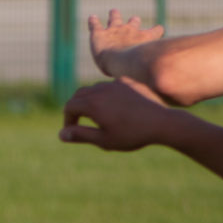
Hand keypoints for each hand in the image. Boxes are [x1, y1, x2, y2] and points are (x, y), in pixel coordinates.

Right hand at [61, 78, 179, 153]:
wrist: (162, 122)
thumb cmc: (132, 134)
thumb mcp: (103, 140)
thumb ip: (80, 135)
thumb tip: (61, 135)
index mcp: (92, 104)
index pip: (69, 107)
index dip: (67, 120)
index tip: (71, 132)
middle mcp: (101, 89)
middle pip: (79, 94)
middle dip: (75, 108)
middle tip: (78, 122)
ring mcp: (115, 83)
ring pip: (94, 88)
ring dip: (90, 100)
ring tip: (96, 115)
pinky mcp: (128, 82)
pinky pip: (110, 86)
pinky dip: (105, 95)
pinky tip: (114, 107)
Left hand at [88, 11, 161, 75]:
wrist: (119, 60)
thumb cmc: (137, 67)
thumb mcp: (151, 65)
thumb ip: (158, 67)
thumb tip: (168, 82)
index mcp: (144, 38)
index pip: (155, 32)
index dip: (156, 31)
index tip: (159, 29)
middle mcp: (130, 31)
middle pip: (134, 23)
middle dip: (134, 21)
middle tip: (135, 19)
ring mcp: (114, 30)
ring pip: (115, 19)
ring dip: (114, 15)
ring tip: (113, 11)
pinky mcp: (99, 34)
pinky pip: (95, 25)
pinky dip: (93, 21)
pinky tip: (92, 18)